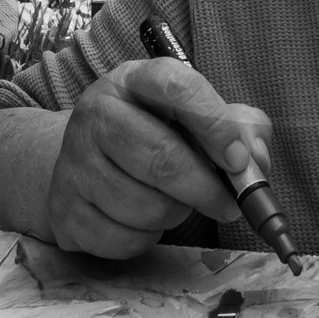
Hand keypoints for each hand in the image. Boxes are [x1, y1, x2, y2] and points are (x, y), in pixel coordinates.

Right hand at [45, 58, 273, 257]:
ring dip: (176, 214)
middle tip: (229, 204)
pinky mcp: (63, 209)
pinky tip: (143, 219)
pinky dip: (148, 238)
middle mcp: (96, 112)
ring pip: (147, 207)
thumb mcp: (196, 116)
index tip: (238, 160)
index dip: (214, 123)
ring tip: (175, 201)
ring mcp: (74, 162)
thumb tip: (255, 160)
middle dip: (206, 189)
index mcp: (134, 78)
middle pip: (161, 158)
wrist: (85, 159)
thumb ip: (239, 128)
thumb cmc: (155, 132)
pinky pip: (125, 239)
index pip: (176, 85)